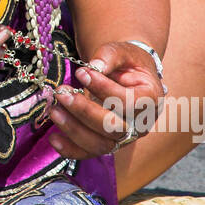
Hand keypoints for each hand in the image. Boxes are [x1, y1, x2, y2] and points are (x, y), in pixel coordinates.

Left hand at [45, 40, 166, 161]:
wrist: (128, 75)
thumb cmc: (126, 62)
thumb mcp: (123, 51)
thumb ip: (110, 56)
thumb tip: (94, 66)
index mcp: (150, 99)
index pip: (128, 102)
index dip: (103, 89)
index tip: (81, 73)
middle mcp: (140, 124)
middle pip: (113, 127)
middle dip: (84, 111)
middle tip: (61, 93)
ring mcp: (124, 138)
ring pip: (100, 144)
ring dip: (74, 129)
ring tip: (54, 110)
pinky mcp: (108, 143)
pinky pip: (90, 153)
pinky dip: (70, 150)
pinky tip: (53, 138)